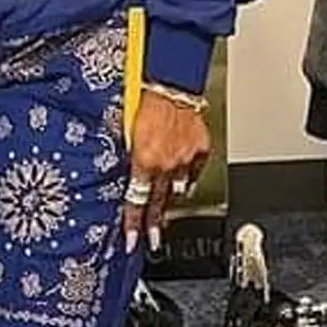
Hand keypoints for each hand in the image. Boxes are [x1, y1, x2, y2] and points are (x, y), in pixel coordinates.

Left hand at [123, 90, 210, 254]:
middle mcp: (165, 164)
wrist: (171, 85)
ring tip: (163, 215)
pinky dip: (187, 179)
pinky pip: (193, 172)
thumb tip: (126, 174)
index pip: (136, 201)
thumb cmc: (144, 102)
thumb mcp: (126, 133)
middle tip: (151, 241)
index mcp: (144, 161)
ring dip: (169, 201)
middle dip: (153, 224)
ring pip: (177, 189)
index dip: (133, 223)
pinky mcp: (200, 149)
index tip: (131, 240)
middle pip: (158, 202)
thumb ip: (129, 157)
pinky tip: (183, 185)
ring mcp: (185, 159)